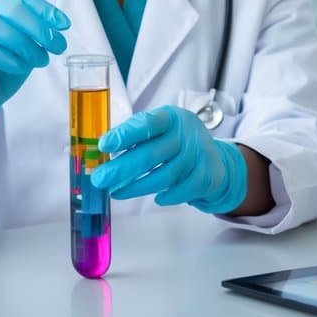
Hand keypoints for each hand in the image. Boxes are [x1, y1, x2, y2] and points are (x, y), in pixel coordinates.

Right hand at [0, 0, 70, 157]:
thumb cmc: (3, 70)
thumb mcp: (26, 50)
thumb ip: (38, 37)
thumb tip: (58, 29)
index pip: (24, 1)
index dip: (46, 11)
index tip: (65, 25)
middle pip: (12, 9)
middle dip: (39, 27)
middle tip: (57, 46)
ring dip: (25, 44)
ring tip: (40, 61)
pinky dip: (7, 59)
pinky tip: (20, 67)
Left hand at [90, 106, 247, 213]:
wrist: (216, 160)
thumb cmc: (177, 144)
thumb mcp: (160, 132)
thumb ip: (136, 138)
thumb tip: (102, 153)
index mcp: (170, 117)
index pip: (147, 123)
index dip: (125, 134)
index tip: (104, 145)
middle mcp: (186, 133)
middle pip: (151, 153)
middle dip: (122, 168)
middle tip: (100, 178)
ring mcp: (198, 154)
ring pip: (165, 175)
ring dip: (137, 187)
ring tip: (116, 192)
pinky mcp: (207, 175)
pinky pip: (182, 190)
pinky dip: (167, 196)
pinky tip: (155, 198)